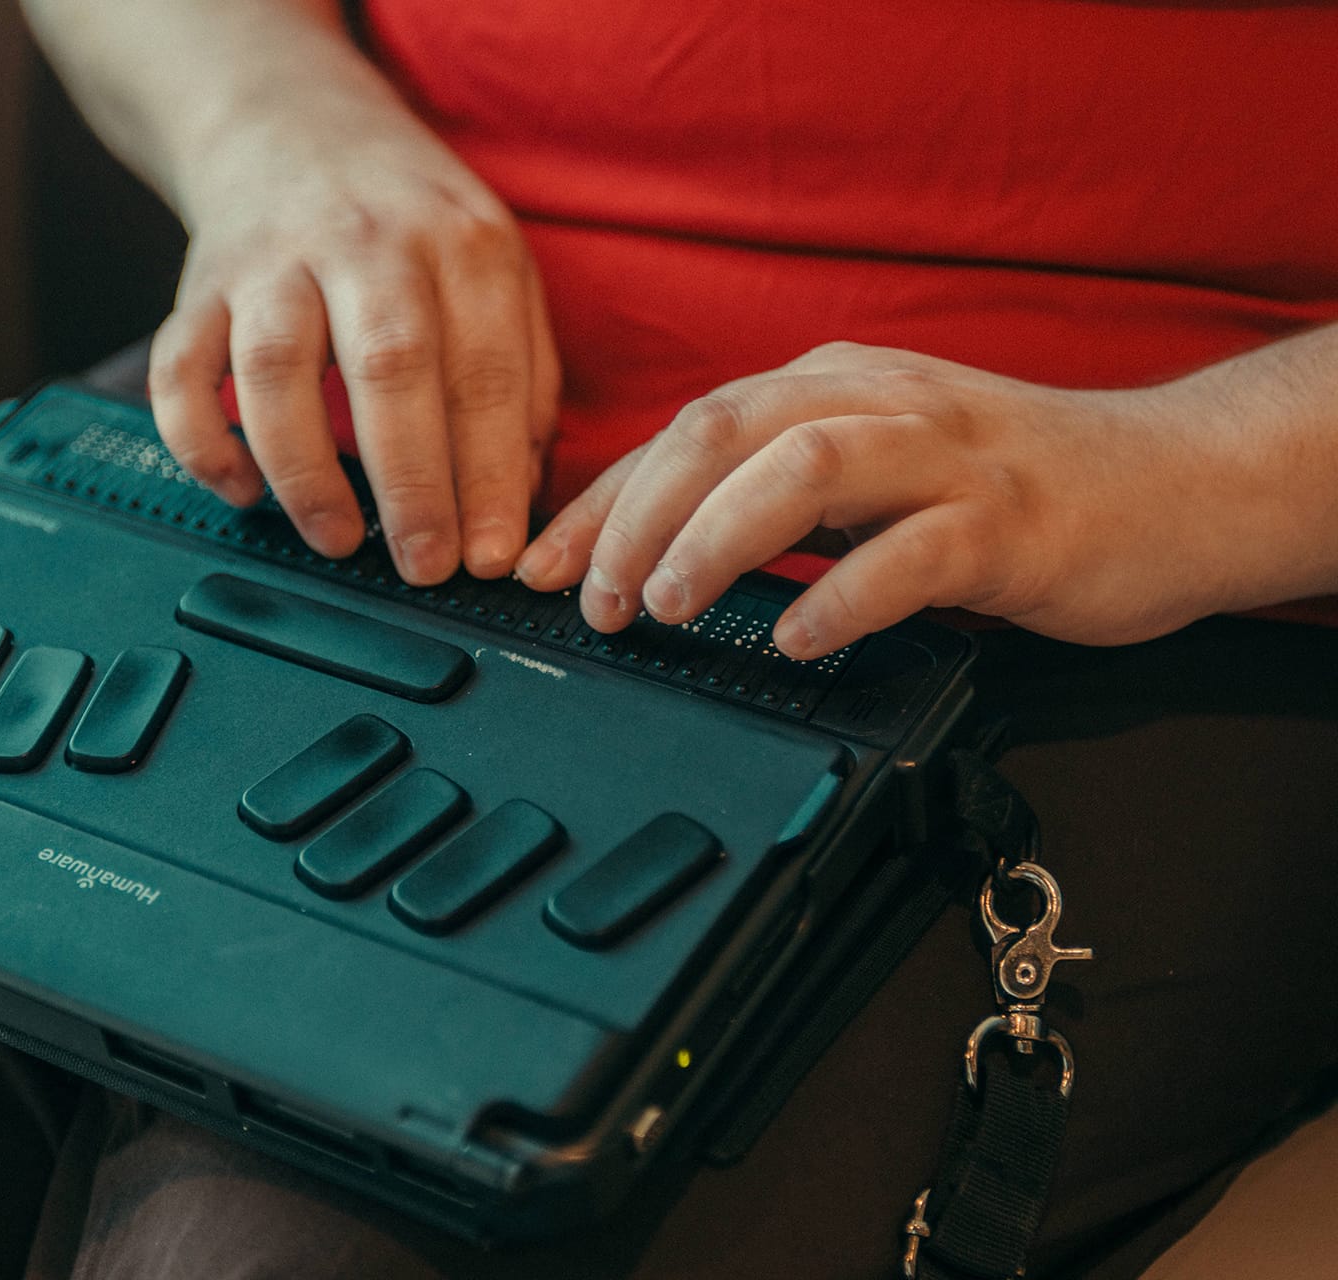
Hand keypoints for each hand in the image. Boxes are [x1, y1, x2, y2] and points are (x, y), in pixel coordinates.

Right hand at [148, 100, 559, 583]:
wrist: (293, 123)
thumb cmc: (406, 218)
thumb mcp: (496, 266)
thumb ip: (523, 373)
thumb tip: (524, 494)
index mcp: (459, 243)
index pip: (484, 371)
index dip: (490, 473)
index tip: (494, 553)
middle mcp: (365, 243)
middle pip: (389, 367)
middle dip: (411, 484)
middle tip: (425, 565)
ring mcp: (273, 261)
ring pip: (277, 368)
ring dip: (306, 470)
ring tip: (337, 538)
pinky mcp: (200, 285)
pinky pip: (180, 368)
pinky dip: (201, 438)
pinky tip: (240, 487)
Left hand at [515, 341, 1259, 655]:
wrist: (1170, 486)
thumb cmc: (1003, 491)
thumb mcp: (869, 473)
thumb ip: (772, 496)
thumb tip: (647, 552)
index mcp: (830, 384)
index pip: (685, 430)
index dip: (601, 501)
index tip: (538, 568)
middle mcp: (878, 400)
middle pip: (723, 430)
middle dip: (637, 515)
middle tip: (593, 599)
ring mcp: (947, 455)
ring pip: (805, 465)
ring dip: (717, 538)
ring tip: (669, 607)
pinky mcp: (1010, 520)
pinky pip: (913, 552)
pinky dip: (843, 593)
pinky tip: (799, 639)